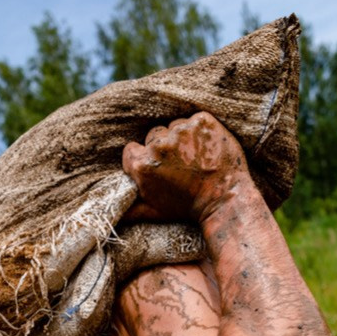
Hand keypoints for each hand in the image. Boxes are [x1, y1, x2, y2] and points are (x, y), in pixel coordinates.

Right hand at [121, 111, 249, 222]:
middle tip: (181, 164)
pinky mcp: (202, 122)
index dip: (145, 158)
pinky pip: (195, 119)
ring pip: (175, 126)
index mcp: (142, 165)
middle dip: (164, 147)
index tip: (159, 167)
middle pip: (154, 136)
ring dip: (184, 138)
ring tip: (196, 156)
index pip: (133, 149)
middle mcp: (159, 146)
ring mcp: (181, 131)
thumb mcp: (154, 211)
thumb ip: (130, 210)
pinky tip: (207, 146)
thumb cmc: (188, 207)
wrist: (225, 200)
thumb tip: (111, 216)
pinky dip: (201, 130)